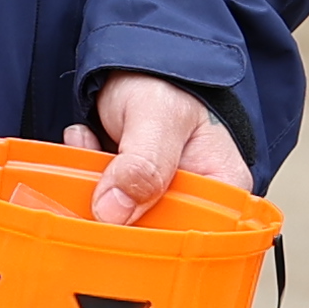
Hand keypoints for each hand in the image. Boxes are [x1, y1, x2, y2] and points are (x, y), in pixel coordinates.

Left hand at [83, 70, 245, 225]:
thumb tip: (114, 210)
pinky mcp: (132, 196)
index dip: (158, 243)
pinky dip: (86, 179)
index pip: (200, 240)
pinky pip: (103, 206)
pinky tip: (88, 147)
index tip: (119, 226)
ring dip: (95, 190)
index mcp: (223, 188)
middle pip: (156, 238)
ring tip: (92, 150)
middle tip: (96, 180)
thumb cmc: (164, 84)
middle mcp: (197, 201)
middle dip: (116, 212)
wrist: (134, 64)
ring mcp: (161, 200)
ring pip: (123, 224)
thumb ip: (143, 162)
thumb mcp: (157, 115)